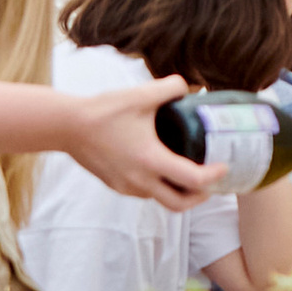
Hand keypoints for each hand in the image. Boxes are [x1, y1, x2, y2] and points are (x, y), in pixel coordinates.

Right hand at [64, 73, 217, 209]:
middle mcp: (140, 181)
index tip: (224, 166)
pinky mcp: (116, 186)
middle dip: (200, 196)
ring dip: (178, 193)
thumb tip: (191, 86)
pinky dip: (159, 187)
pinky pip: (144, 193)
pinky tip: (161, 170)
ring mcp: (126, 187)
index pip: (193, 180)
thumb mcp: (140, 95)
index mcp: (151, 160)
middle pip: (180, 204)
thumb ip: (170, 88)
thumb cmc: (103, 111)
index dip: (214, 176)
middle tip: (211, 182)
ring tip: (189, 175)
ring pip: (161, 200)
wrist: (67, 126)